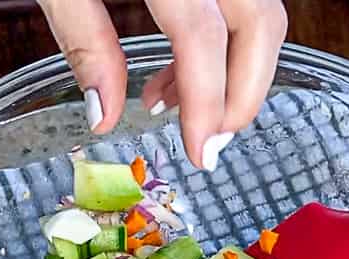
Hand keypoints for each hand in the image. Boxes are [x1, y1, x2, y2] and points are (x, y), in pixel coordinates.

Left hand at [38, 0, 286, 170]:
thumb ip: (84, 39)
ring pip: (264, 10)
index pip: (206, 39)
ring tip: (175, 103)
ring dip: (237, 69)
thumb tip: (105, 114)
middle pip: (261, 24)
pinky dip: (227, 37)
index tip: (200, 154)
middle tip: (207, 141)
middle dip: (243, 94)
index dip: (209, 104)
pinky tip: (182, 64)